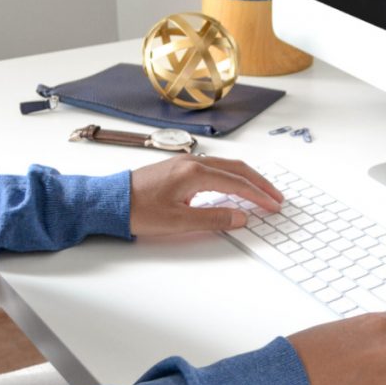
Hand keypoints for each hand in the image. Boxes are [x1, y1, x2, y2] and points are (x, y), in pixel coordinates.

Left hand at [129, 155, 282, 235]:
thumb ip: (213, 218)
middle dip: (260, 183)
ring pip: (227, 166)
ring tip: (262, 192)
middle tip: (276, 197)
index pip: (237, 183)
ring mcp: (185, 163)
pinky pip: (215, 168)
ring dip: (247, 178)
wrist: (109, 200)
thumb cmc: (138, 211)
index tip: (274, 206)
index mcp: (195, 173)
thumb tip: (241, 217)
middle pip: (237, 169)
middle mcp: (193, 162)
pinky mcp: (179, 168)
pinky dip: (232, 176)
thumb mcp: (178, 222)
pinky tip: (234, 186)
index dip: (259, 196)